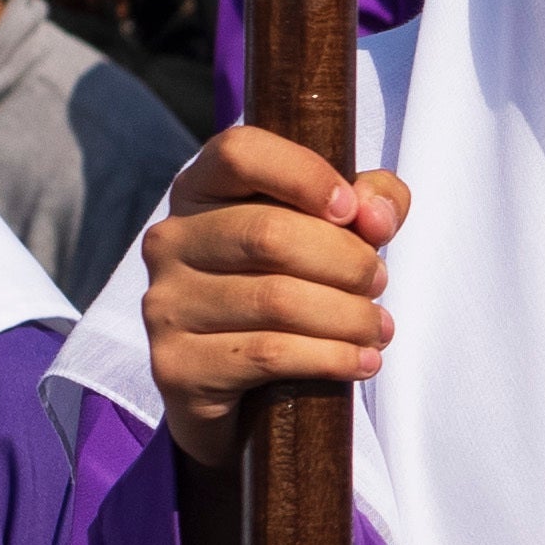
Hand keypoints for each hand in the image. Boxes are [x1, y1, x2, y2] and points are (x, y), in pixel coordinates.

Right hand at [138, 126, 407, 463]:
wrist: (235, 391)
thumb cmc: (287, 288)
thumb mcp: (330, 233)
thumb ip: (368, 203)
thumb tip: (377, 215)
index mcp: (200, 189)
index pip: (240, 153)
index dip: (304, 174)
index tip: (352, 210)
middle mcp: (170, 240)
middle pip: (269, 233)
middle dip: (345, 261)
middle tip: (378, 282)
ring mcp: (166, 303)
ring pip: (276, 300)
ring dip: (348, 316)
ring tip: (378, 328)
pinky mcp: (176, 365)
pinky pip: (267, 354)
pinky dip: (330, 357)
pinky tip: (361, 361)